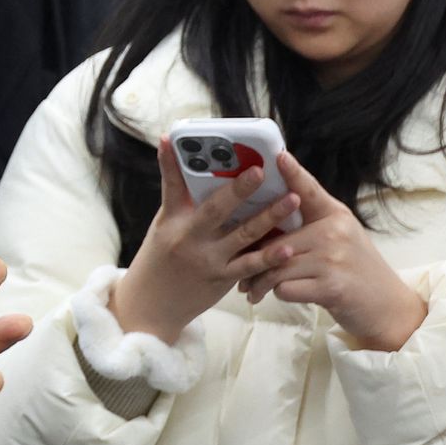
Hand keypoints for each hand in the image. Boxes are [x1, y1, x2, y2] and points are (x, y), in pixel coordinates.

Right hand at [111, 138, 301, 344]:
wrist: (153, 304)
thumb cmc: (160, 258)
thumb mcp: (164, 225)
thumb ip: (180, 199)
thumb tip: (185, 161)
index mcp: (172, 220)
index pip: (171, 185)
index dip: (171, 162)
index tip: (176, 140)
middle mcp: (190, 238)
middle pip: (216, 209)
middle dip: (239, 189)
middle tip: (260, 170)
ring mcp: (208, 260)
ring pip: (243, 236)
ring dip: (270, 217)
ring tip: (292, 199)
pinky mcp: (223, 279)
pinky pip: (250, 266)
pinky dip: (270, 257)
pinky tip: (288, 247)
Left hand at [237, 151, 426, 350]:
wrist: (389, 306)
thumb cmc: (355, 269)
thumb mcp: (339, 236)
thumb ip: (310, 223)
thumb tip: (266, 215)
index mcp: (334, 215)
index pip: (308, 189)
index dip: (292, 172)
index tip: (278, 155)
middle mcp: (334, 232)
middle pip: (275, 240)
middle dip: (253, 258)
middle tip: (239, 269)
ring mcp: (333, 260)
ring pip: (276, 266)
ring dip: (259, 281)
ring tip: (251, 289)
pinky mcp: (331, 287)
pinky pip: (285, 288)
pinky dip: (279, 294)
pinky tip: (280, 295)